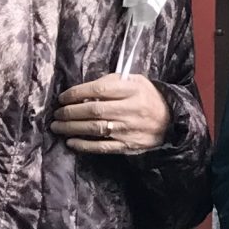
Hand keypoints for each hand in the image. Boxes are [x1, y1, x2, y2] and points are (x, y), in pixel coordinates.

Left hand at [52, 73, 173, 154]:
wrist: (171, 121)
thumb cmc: (149, 98)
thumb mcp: (137, 81)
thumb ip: (114, 82)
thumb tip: (86, 90)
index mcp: (133, 90)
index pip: (99, 90)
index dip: (77, 93)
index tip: (63, 97)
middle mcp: (130, 109)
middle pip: (93, 110)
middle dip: (70, 112)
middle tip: (57, 113)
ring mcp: (128, 129)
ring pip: (94, 128)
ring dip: (72, 128)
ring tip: (57, 126)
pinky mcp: (127, 145)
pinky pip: (101, 146)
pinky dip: (84, 145)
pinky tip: (71, 142)